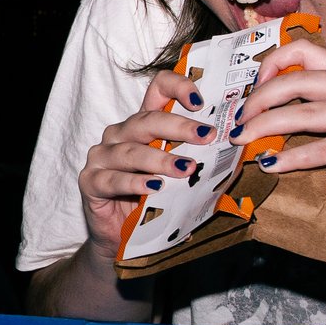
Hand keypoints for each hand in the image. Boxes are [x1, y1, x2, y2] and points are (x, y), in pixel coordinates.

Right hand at [76, 68, 209, 265]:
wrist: (122, 237)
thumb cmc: (154, 203)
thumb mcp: (179, 178)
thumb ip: (196, 160)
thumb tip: (234, 154)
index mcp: (143, 126)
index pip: (157, 91)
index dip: (177, 87)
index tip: (200, 101)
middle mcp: (120, 134)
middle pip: (146, 120)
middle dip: (179, 127)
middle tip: (206, 136)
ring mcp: (102, 156)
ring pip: (131, 150)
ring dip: (160, 159)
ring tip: (185, 169)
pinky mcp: (90, 181)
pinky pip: (112, 179)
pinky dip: (135, 182)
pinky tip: (154, 187)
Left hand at [230, 43, 325, 209]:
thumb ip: (318, 111)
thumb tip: (261, 114)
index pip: (309, 51)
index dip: (274, 63)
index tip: (253, 88)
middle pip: (301, 80)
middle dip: (261, 99)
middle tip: (238, 121)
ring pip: (307, 112)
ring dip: (267, 126)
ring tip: (243, 140)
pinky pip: (325, 147)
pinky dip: (293, 157)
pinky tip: (271, 164)